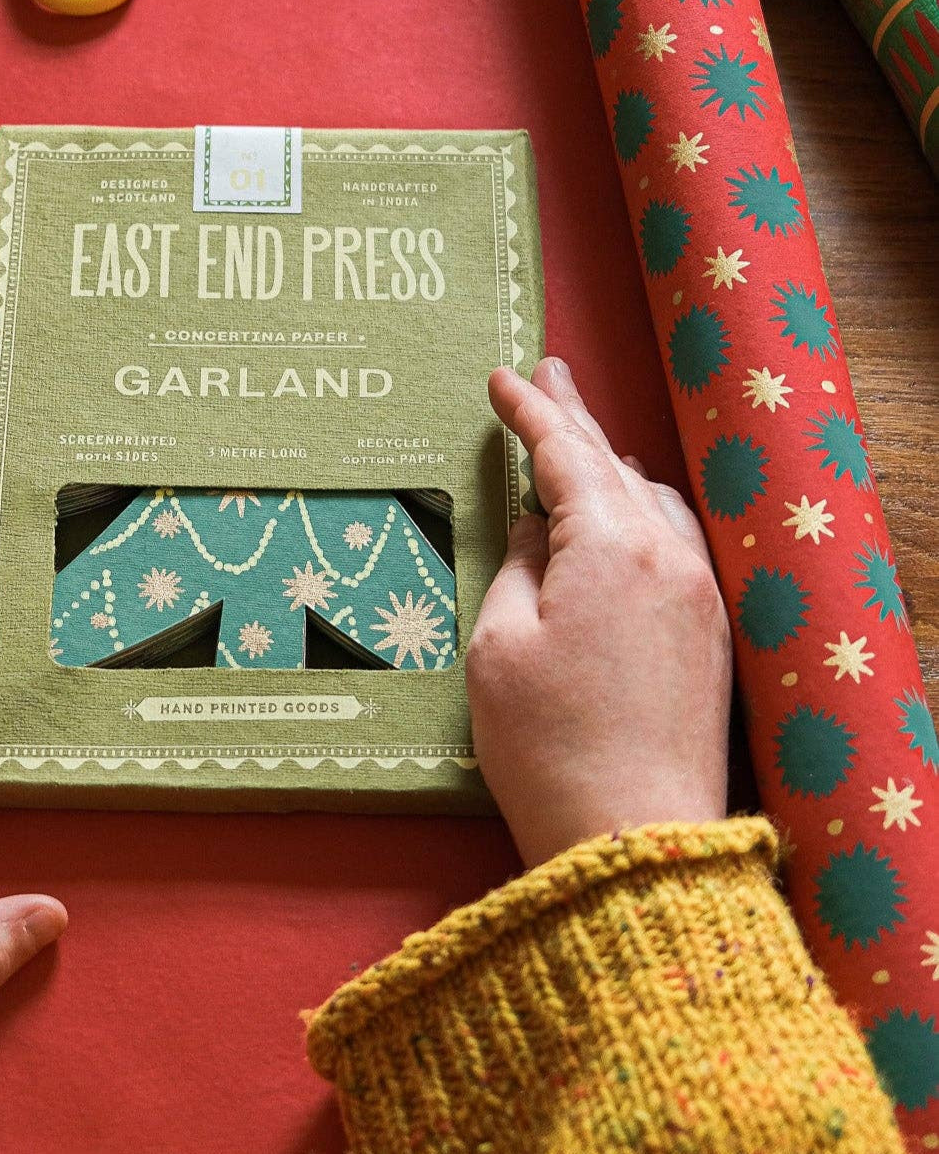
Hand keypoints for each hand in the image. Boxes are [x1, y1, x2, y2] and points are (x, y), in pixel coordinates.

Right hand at [467, 358, 731, 868]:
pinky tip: (620, 518)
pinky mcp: (709, 634)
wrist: (634, 839)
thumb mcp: (500, 646)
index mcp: (610, 550)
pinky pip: (674, 544)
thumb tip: (538, 528)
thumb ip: (518, 566)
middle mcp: (668, 559)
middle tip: (547, 371)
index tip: (501, 379)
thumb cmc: (548, 746)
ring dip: (610, 468)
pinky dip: (638, 514)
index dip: (529, 413)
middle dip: (576, 417)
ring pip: (652, 502)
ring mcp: (698, 596)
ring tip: (576, 445)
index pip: (566, 456)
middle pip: (616, 466)